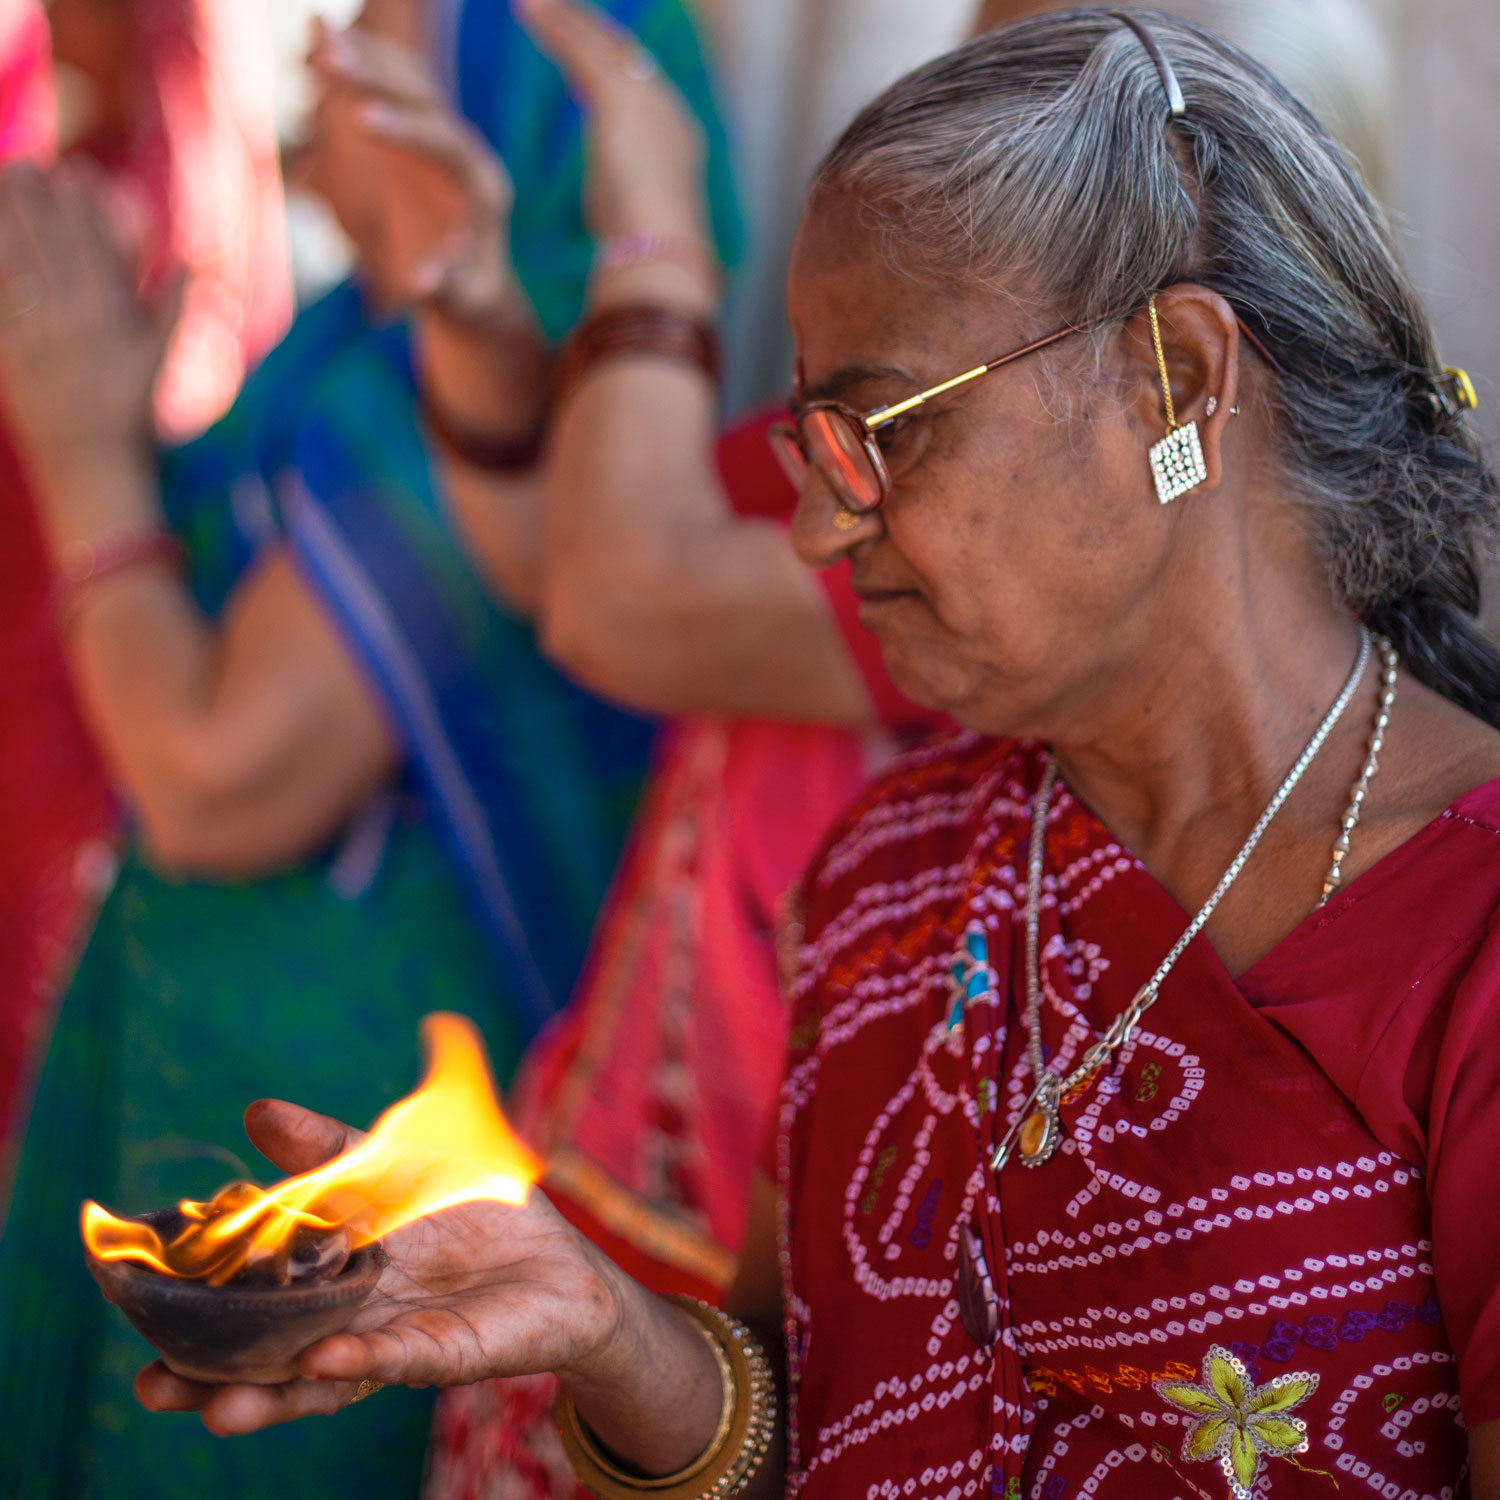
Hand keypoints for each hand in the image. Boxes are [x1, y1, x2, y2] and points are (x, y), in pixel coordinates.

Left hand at [0, 163, 175, 489]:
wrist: (89, 456)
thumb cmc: (130, 407)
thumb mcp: (160, 358)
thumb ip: (174, 307)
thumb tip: (193, 263)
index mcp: (108, 316)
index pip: (90, 248)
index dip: (78, 208)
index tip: (70, 175)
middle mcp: (68, 318)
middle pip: (47, 246)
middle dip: (33, 201)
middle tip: (23, 166)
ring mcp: (32, 331)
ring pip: (14, 262)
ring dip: (5, 220)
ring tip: (2, 185)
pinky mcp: (6, 348)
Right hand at [135, 1098, 630, 1434]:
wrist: (562, 1264)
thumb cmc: (472, 1214)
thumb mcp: (398, 1162)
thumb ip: (328, 1147)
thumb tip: (254, 1111)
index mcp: (325, 1278)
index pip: (250, 1295)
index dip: (197, 1307)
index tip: (135, 1306)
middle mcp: (346, 1318)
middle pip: (266, 1355)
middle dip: (207, 1376)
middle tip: (151, 1383)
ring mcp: (392, 1339)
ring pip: (317, 1378)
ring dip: (266, 1395)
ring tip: (213, 1407)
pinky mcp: (446, 1351)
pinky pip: (398, 1359)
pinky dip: (360, 1358)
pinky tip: (322, 1358)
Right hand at [306, 20, 517, 329]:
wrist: (480, 288)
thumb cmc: (471, 302)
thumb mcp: (465, 304)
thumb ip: (448, 290)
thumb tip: (424, 280)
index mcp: (484, 191)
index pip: (449, 146)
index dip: (407, 129)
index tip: (362, 118)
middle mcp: (470, 154)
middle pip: (427, 99)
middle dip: (377, 75)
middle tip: (326, 54)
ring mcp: (449, 139)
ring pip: (410, 82)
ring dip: (365, 56)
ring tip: (316, 36)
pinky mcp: (426, 135)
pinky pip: (394, 87)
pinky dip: (361, 62)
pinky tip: (321, 42)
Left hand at [516, 0, 708, 243]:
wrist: (662, 251)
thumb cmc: (647, 254)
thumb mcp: (634, 223)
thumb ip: (621, 204)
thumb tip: (609, 222)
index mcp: (679, 141)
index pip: (644, 89)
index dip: (615, 68)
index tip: (587, 58)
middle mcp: (667, 110)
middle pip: (625, 56)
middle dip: (592, 31)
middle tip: (557, 12)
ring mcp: (646, 99)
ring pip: (601, 44)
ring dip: (567, 19)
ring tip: (533, 3)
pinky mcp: (617, 96)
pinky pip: (579, 49)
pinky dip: (553, 25)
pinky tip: (525, 8)